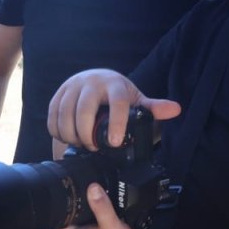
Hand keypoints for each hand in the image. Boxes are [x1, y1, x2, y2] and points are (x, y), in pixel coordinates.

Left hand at [45, 182, 146, 228]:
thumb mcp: (111, 227)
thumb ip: (101, 207)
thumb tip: (92, 186)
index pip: (44, 219)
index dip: (46, 203)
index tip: (50, 186)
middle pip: (55, 215)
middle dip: (60, 200)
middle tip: (67, 180)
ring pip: (68, 218)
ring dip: (73, 206)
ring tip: (79, 186)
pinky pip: (79, 221)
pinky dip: (83, 212)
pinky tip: (90, 201)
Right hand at [47, 69, 181, 150]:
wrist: (94, 80)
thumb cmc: (117, 94)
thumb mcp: (135, 100)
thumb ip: (152, 108)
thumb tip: (175, 109)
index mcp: (114, 84)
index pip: (117, 102)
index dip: (116, 123)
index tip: (114, 142)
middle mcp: (91, 82)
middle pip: (84, 109)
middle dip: (87, 134)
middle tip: (93, 148)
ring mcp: (72, 86)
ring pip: (65, 113)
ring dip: (71, 134)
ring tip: (80, 145)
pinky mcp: (58, 93)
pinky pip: (52, 114)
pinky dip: (57, 130)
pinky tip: (67, 138)